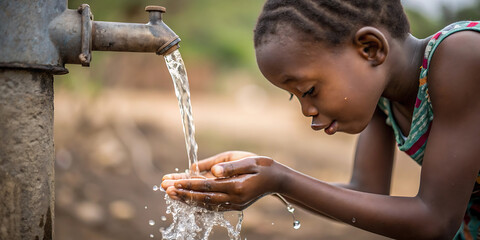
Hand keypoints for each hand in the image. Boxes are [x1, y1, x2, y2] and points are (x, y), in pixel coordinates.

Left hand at [161, 151, 287, 210]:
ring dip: (187, 199)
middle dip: (183, 193)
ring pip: (206, 204)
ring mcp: (234, 205)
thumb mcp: (247, 160)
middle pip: (203, 198)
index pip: (207, 186)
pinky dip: (198, 204)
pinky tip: (187, 201)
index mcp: (237, 186)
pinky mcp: (234, 206)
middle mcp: (234, 199)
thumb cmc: (261, 165)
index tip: (173, 182)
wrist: (277, 179)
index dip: (189, 185)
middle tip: (166, 189)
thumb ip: (229, 166)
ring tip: (171, 194)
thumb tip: (211, 171)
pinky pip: (213, 206)